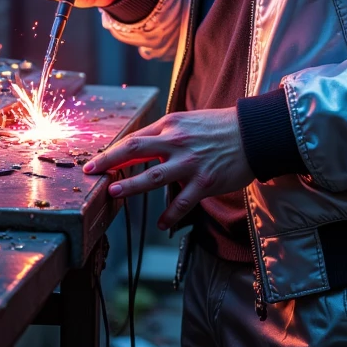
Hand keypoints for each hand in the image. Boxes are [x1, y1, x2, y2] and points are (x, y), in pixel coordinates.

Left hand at [83, 108, 254, 231]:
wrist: (254, 134)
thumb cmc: (220, 127)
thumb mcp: (188, 121)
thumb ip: (165, 133)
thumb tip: (140, 146)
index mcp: (170, 125)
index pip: (134, 139)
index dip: (112, 151)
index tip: (95, 162)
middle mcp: (177, 142)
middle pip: (135, 151)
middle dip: (109, 162)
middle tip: (92, 172)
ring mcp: (190, 163)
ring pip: (153, 177)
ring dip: (131, 186)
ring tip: (114, 193)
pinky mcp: (205, 182)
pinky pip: (182, 202)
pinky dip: (170, 215)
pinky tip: (162, 225)